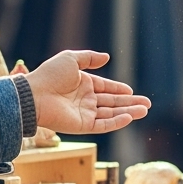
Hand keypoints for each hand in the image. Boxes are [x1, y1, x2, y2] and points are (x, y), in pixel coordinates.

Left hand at [24, 51, 150, 133]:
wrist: (35, 95)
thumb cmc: (49, 75)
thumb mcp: (71, 59)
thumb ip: (90, 58)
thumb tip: (107, 57)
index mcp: (83, 84)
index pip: (106, 88)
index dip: (119, 89)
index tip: (132, 91)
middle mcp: (85, 100)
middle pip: (112, 102)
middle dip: (130, 103)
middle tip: (147, 104)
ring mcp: (84, 114)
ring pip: (111, 114)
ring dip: (128, 112)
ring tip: (144, 111)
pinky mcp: (82, 126)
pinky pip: (103, 125)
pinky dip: (117, 122)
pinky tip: (129, 117)